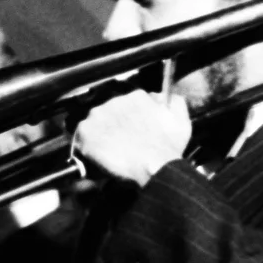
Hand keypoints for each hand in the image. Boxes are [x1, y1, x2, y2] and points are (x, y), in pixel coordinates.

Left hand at [72, 89, 190, 184]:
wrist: (154, 166)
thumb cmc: (168, 148)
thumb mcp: (181, 120)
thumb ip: (173, 101)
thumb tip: (159, 97)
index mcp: (136, 96)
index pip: (127, 103)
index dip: (128, 119)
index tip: (132, 130)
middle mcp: (115, 101)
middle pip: (110, 112)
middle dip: (114, 126)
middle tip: (122, 143)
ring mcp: (99, 115)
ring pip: (95, 123)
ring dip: (100, 135)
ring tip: (111, 152)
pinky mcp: (87, 132)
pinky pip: (81, 138)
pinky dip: (87, 147)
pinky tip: (99, 157)